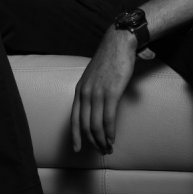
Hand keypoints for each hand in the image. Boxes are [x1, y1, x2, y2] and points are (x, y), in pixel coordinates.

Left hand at [71, 25, 136, 155]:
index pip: (74, 119)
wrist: (118, 43)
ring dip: (102, 140)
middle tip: (101, 151)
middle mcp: (85, 93)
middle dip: (92, 142)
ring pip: (96, 126)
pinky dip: (110, 132)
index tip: (77, 148)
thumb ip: (93, 91)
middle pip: (85, 126)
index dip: (75, 136)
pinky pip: (108, 119)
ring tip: (108, 148)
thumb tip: (98, 107)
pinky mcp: (111, 93)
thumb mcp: (93, 76)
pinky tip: (113, 138)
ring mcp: (97, 93)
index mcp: (80, 89)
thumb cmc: (109, 58)